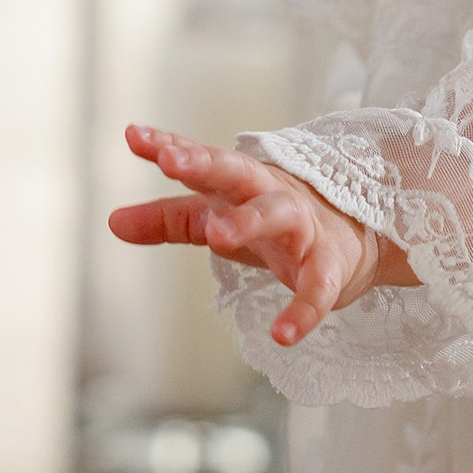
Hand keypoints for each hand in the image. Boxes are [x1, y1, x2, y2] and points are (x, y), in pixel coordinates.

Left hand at [108, 123, 411, 346]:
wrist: (359, 241)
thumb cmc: (275, 224)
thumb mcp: (219, 217)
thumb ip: (168, 220)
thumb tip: (113, 221)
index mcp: (243, 181)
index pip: (202, 161)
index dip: (170, 147)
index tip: (135, 137)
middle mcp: (273, 195)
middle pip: (239, 173)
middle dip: (206, 164)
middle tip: (172, 163)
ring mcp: (306, 228)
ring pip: (279, 215)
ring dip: (249, 220)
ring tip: (216, 236)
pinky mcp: (331, 268)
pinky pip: (318, 289)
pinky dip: (303, 312)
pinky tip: (282, 336)